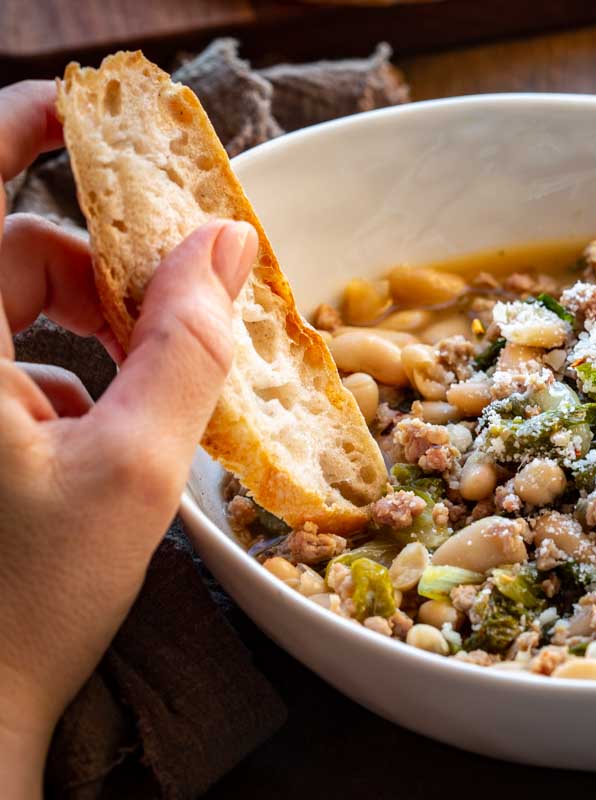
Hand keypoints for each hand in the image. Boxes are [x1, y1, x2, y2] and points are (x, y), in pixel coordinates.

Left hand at [0, 81, 256, 794]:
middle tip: (177, 310)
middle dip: (103, 269)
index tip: (89, 110)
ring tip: (151, 390)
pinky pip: (12, 363)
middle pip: (14, 252)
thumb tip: (225, 246)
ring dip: (96, 331)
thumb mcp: (133, 470)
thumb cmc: (26, 603)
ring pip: (18, 310)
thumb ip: (185, 348)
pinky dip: (71, 376)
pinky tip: (106, 437)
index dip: (18, 127)